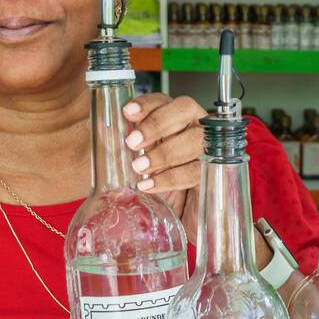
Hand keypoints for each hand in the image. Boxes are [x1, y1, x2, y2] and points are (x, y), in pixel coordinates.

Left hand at [123, 94, 205, 222]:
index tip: (127, 112)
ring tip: (139, 167)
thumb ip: (125, 146)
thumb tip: (104, 129)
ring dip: (164, 152)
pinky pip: (195, 170)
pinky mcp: (213, 173)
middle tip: (132, 143)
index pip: (164, 100)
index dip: (147, 103)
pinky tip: (150, 184)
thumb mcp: (137, 162)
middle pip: (185, 110)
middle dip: (157, 124)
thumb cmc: (154, 184)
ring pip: (194, 139)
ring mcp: (208, 147)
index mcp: (174, 118)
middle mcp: (195, 126)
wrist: (174, 218)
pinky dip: (170, 177)